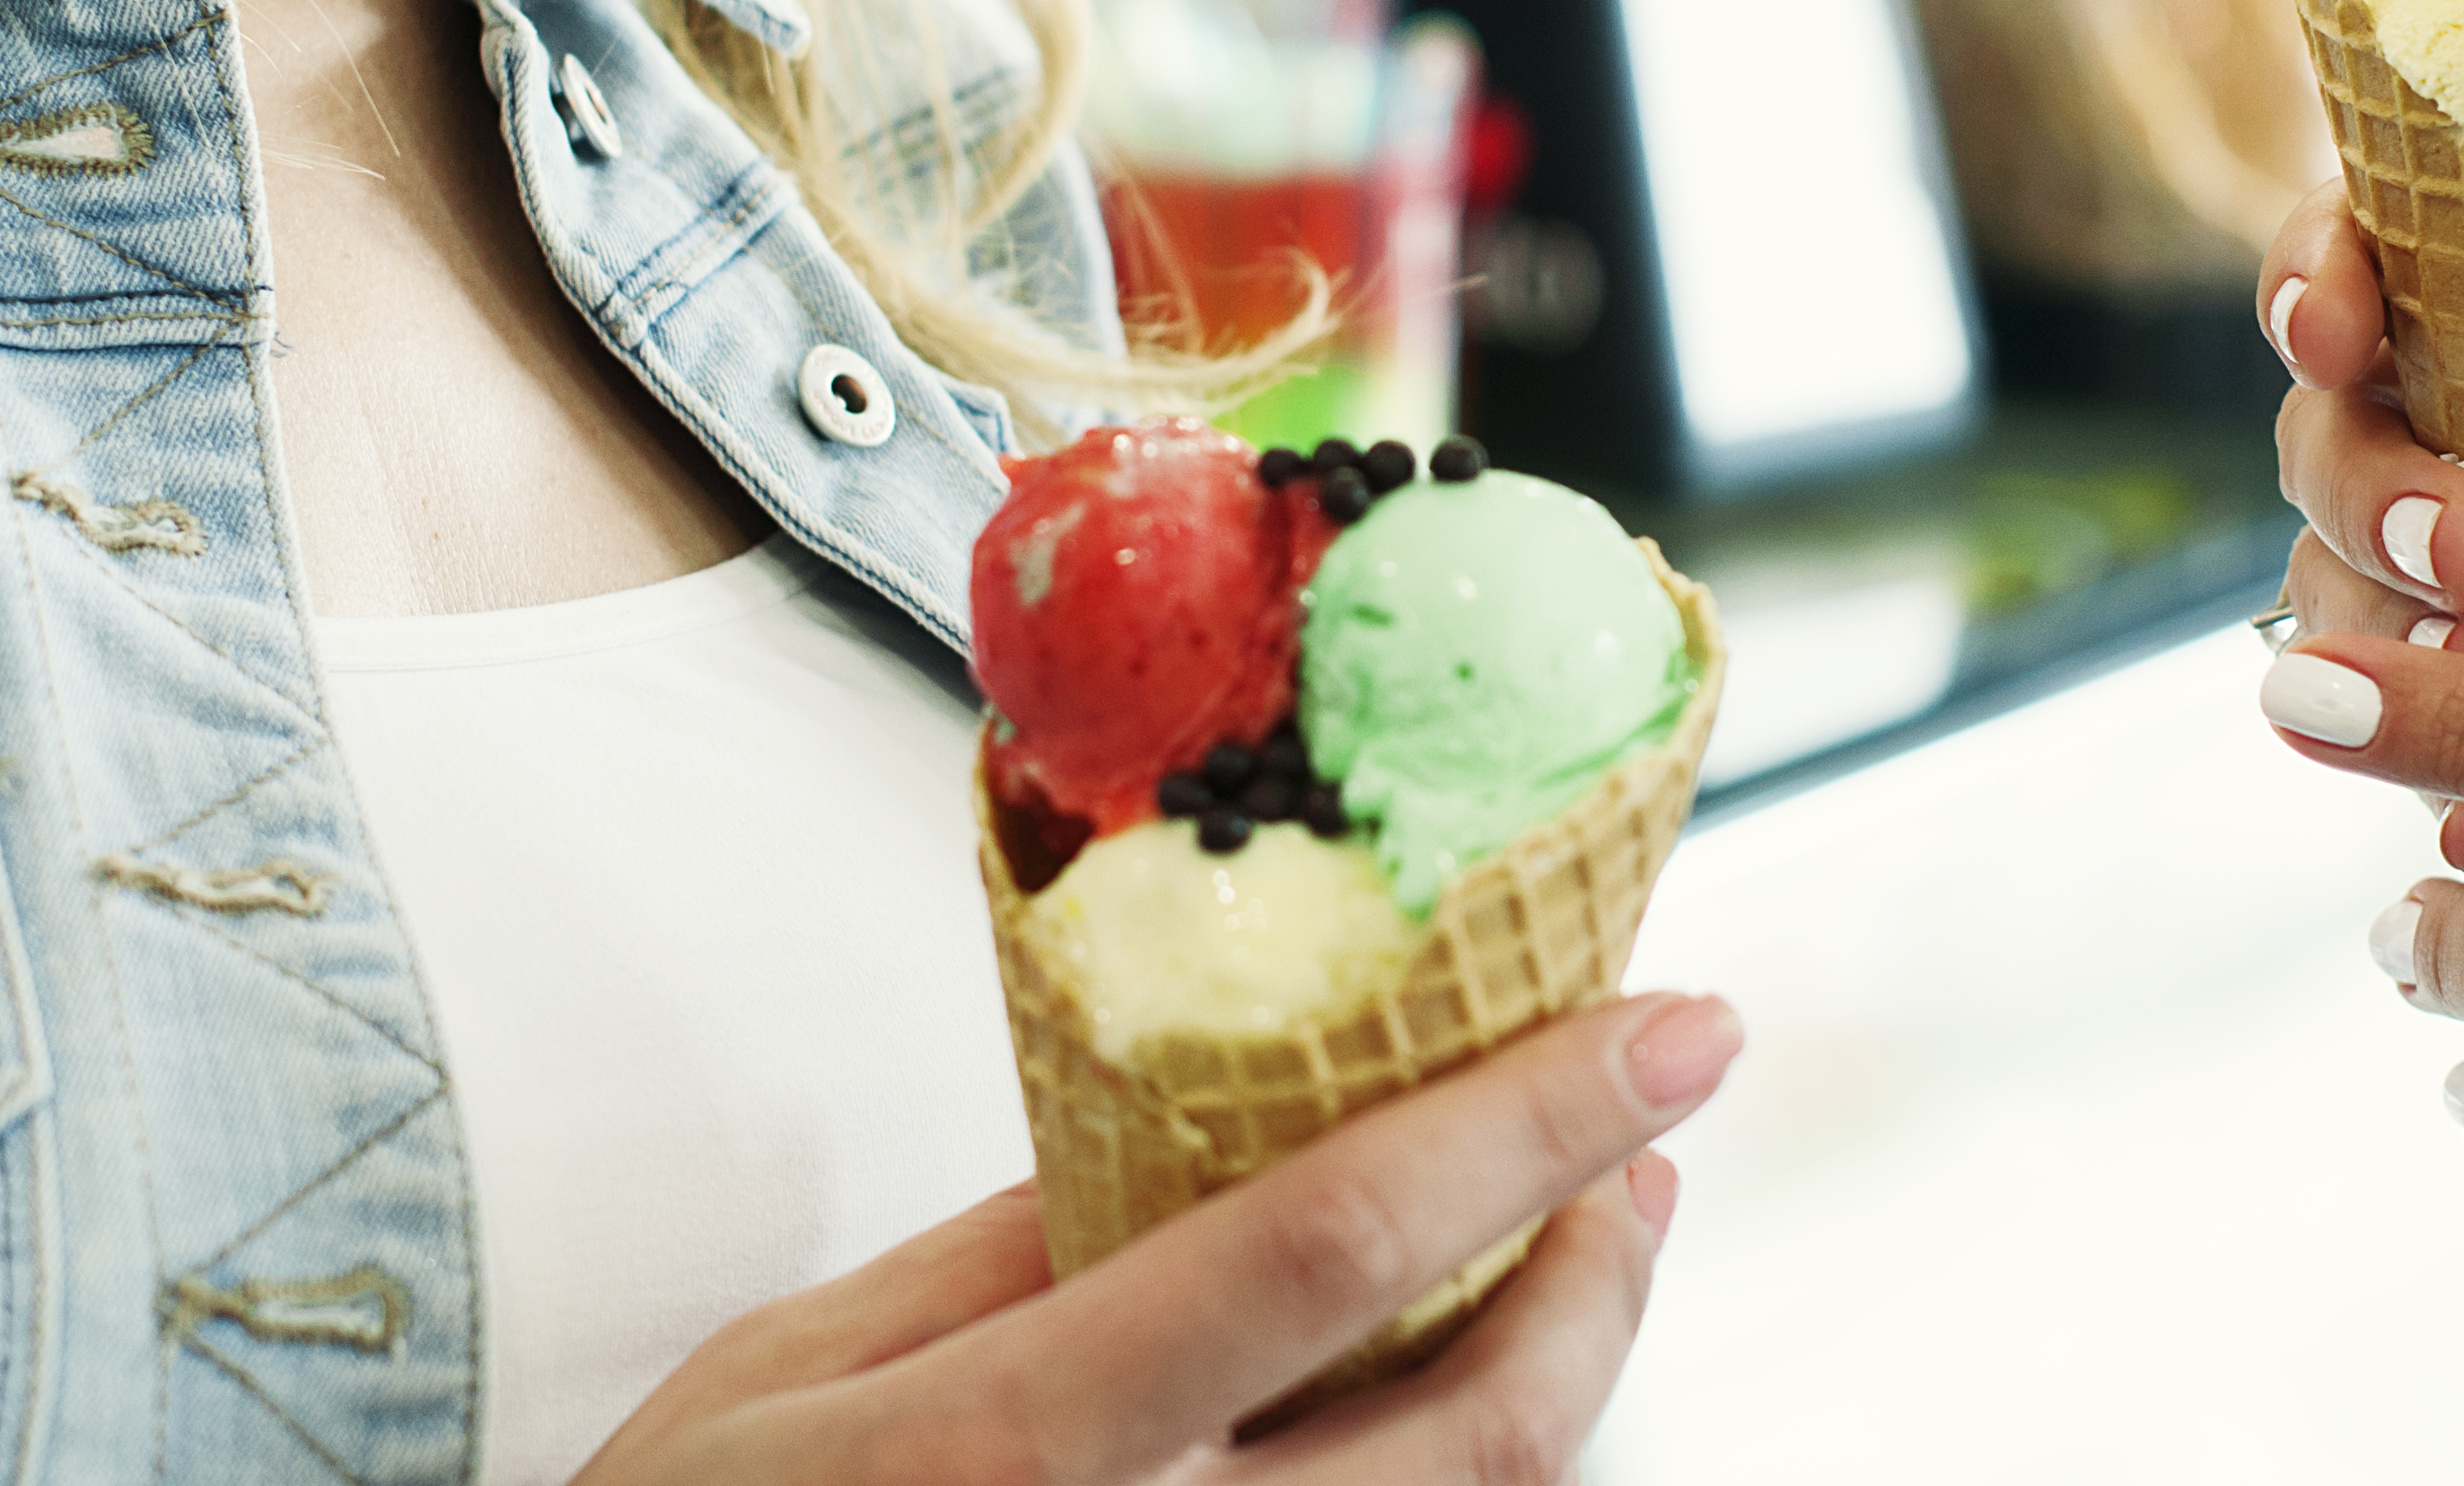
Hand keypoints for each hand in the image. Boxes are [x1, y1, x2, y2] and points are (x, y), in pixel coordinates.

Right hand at [573, 990, 1742, 1483]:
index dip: (1530, 1124)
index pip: (1332, 1251)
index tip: (1673, 1023)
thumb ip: (1009, 1246)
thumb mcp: (790, 1371)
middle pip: (1485, 1435)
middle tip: (1647, 1144)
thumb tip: (1211, 1117)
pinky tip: (1458, 1396)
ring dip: (1567, 1376)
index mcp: (1010, 1448)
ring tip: (1583, 1244)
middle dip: (1609, 1268)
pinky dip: (1463, 1474)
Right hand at [2257, 180, 2463, 882]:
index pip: (2365, 251)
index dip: (2317, 280)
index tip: (2337, 332)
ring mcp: (2444, 584)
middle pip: (2328, 439)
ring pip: (2341, 597)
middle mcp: (2446, 428)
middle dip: (2367, 495)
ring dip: (2386, 649)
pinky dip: (2445, 793)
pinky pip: (2418, 758)